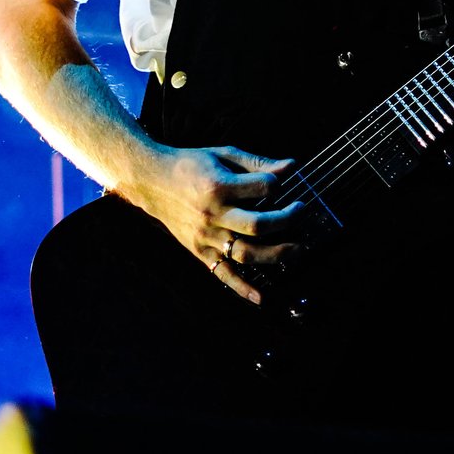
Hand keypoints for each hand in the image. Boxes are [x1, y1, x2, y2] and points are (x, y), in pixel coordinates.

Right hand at [123, 143, 307, 303]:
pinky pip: (222, 273)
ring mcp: (205, 236)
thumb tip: (293, 166)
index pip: (263, 188)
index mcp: (219, 186)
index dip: (278, 184)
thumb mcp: (224, 154)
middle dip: (287, 220)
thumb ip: (258, 162)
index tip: (282, 181)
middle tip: (301, 211)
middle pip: (257, 225)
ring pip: (245, 253)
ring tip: (298, 247)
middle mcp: (212, 214)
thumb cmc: (192, 164)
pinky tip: (261, 298)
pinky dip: (241, 288)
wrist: (152, 181)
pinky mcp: (199, 251)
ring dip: (276, 254)